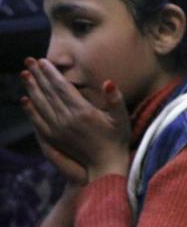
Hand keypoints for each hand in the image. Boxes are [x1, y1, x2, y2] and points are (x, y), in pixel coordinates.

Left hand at [21, 57, 130, 181]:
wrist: (105, 166)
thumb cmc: (117, 140)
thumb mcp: (122, 118)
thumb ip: (115, 100)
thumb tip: (108, 82)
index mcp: (83, 112)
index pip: (62, 87)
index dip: (51, 73)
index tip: (43, 61)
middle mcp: (67, 120)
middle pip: (48, 93)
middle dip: (38, 76)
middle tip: (29, 61)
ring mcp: (58, 130)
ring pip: (41, 105)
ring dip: (32, 89)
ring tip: (25, 75)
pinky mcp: (54, 139)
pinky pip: (38, 121)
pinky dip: (30, 109)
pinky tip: (25, 100)